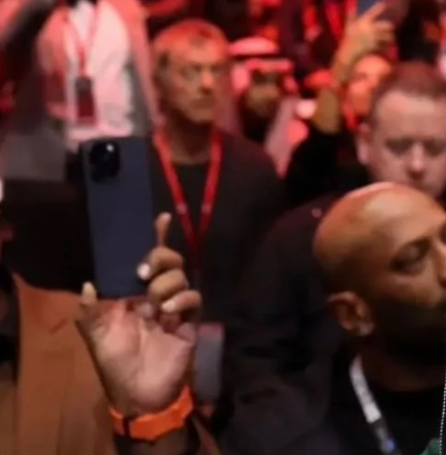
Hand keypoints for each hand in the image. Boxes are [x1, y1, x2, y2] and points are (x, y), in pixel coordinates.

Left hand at [76, 214, 200, 417]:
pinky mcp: (190, 320)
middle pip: (169, 260)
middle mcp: (158, 293)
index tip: (162, 217)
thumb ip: (90, 309)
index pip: (149, 259)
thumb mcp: (96, 335)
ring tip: (153, 305)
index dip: (157, 237)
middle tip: (143, 272)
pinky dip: (181, 299)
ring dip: (166, 284)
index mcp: (136, 293)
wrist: (137, 393)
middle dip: (160, 256)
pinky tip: (168, 313)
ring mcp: (176, 306)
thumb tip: (88, 282)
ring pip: (180, 275)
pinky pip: (193, 297)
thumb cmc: (115, 362)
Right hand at [338, 1, 394, 70]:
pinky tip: (386, 47)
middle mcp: (369, 28)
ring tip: (391, 39)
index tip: (384, 3)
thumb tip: (350, 3)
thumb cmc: (347, 39)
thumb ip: (351, 14)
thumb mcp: (348, 25)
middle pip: (386, 25)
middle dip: (390, 27)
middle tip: (391, 29)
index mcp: (362, 22)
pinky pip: (385, 45)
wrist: (347, 54)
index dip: (378, 7)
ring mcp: (372, 37)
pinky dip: (387, 46)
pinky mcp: (374, 46)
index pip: (372, 12)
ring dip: (391, 38)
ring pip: (388, 36)